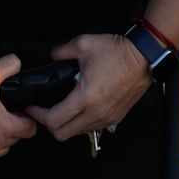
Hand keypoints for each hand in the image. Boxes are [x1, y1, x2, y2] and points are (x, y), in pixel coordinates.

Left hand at [28, 32, 152, 140]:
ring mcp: (107, 118)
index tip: (32, 108)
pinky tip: (80, 107)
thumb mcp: (84, 44)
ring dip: (66, 124)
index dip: (38, 115)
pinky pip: (91, 128)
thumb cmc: (118, 51)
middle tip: (43, 111)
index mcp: (85, 98)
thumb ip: (61, 51)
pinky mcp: (116, 118)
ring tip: (62, 108)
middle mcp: (96, 113)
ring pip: (77, 133)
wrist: (145, 57)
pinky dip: (81, 123)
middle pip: (62, 134)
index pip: (54, 120)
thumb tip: (51, 55)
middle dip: (49, 124)